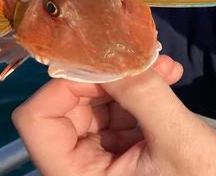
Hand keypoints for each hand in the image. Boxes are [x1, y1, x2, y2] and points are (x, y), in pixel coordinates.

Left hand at [12, 56, 215, 175]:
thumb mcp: (179, 141)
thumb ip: (143, 93)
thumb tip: (111, 52)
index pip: (36, 120)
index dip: (61, 85)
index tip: (99, 60)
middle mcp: (82, 170)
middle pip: (67, 107)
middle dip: (104, 78)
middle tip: (140, 59)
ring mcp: (104, 161)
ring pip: (96, 105)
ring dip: (127, 81)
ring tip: (165, 68)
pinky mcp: (125, 152)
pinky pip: (120, 111)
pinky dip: (140, 92)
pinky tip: (168, 76)